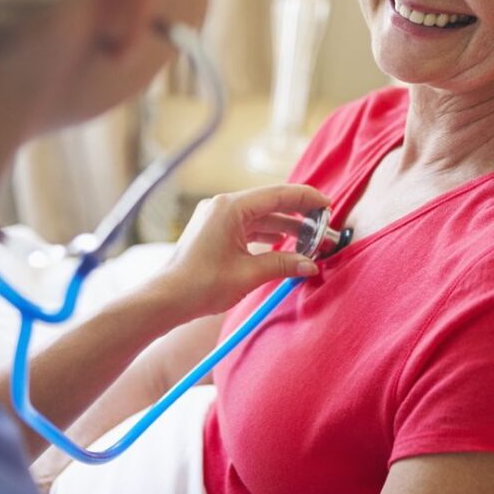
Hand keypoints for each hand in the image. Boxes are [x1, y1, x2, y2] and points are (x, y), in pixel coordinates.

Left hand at [148, 183, 331, 322]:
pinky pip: (247, 226)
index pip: (278, 195)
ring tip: (308, 239)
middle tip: (323, 224)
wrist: (166, 299)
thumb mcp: (248, 275)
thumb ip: (283, 265)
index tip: (328, 205)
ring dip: (284, 226)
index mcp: (230, 208)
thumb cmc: (201, 285)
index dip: (306, 199)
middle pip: (270, 203)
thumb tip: (311, 264)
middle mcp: (222, 205)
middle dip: (298, 214)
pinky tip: (283, 244)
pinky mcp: (214, 230)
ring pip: (259, 216)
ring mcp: (216, 217)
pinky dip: (267, 234)